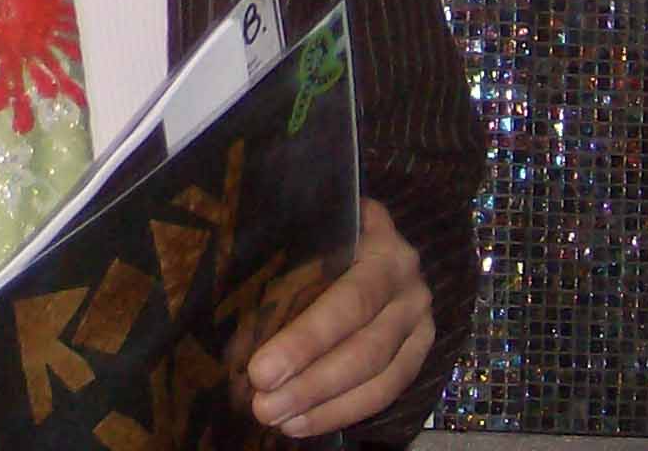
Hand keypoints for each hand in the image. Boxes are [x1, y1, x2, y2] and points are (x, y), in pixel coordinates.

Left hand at [243, 198, 432, 438]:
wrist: (367, 230)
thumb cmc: (319, 229)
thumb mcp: (307, 225)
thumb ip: (285, 253)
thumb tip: (228, 303)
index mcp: (381, 244)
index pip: (348, 302)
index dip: (305, 341)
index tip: (261, 370)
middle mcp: (408, 284)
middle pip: (364, 346)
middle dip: (310, 383)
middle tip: (262, 405)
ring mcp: (418, 320)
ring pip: (379, 377)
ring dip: (325, 405)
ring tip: (278, 420)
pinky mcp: (419, 351)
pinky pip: (387, 392)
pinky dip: (343, 412)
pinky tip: (303, 423)